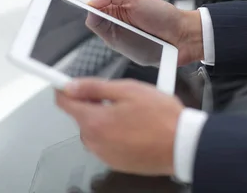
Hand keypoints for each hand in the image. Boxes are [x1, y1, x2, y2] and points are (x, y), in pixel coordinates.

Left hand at [56, 78, 183, 176]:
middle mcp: (95, 142)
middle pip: (79, 116)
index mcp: (94, 121)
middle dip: (91, 104)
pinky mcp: (115, 162)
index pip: (63, 103)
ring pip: (93, 130)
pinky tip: (133, 128)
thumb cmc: (161, 118)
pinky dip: (113, 133)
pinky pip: (105, 143)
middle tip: (115, 97)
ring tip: (130, 113)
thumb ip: (94, 87)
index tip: (67, 84)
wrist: (183, 146)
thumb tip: (71, 86)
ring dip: (103, 119)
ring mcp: (105, 155)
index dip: (64, 89)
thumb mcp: (127, 90)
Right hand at [88, 0, 202, 66]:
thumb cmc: (162, 14)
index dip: (91, 8)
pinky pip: (115, 50)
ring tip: (128, 29)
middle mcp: (115, 23)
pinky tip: (130, 41)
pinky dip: (120, 46)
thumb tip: (91, 1)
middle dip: (101, 21)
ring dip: (111, 33)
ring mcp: (120, 38)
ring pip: (104, 37)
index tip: (93, 8)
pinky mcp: (126, 52)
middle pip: (95, 23)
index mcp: (115, 7)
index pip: (93, 8)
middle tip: (114, 18)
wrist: (182, 35)